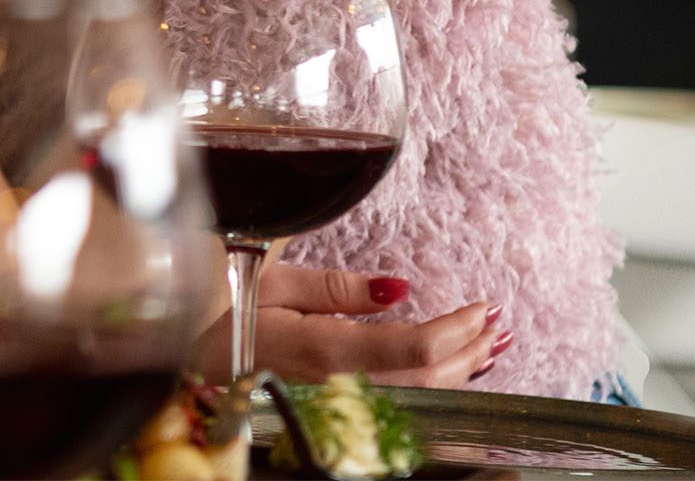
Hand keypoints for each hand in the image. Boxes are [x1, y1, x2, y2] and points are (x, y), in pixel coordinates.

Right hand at [198, 264, 503, 388]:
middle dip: (470, 347)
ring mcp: (344, 405)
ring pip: (422, 395)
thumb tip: (398, 288)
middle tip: (497, 319)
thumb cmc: (229, 321)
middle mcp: (343, 386)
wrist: (197, 370)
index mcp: (328, 350)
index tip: (480, 305)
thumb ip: (338, 287)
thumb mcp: (276, 285)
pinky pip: (404, 402)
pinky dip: (438, 383)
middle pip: (430, 376)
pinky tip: (454, 369)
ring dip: (462, 368)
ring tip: (489, 342)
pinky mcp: (343, 410)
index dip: (456, 329)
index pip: (413, 347)